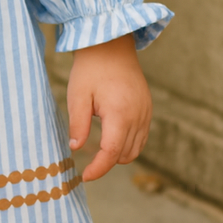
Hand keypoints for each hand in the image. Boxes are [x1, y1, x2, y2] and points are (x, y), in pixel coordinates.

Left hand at [67, 34, 151, 182]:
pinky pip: (141, 137)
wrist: (111, 45)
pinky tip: (110, 139)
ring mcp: (146, 113)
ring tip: (97, 151)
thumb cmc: (91, 69)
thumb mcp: (78, 96)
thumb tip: (75, 148)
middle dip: (106, 163)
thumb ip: (78, 124)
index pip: (112, 152)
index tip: (84, 177)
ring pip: (136, 149)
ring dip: (117, 155)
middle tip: (86, 163)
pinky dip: (127, 144)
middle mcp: (138, 116)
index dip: (99, 169)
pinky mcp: (147, 109)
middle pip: (125, 155)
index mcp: (120, 113)